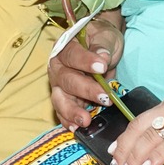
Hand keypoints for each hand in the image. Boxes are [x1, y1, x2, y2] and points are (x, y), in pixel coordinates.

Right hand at [50, 9, 124, 129]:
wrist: (102, 45)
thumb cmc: (102, 39)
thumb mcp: (106, 36)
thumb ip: (103, 45)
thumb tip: (102, 57)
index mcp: (65, 46)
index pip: (72, 54)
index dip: (85, 61)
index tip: (102, 67)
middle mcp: (57, 66)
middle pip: (66, 80)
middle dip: (85, 90)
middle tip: (104, 97)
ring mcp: (59, 84)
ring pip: (60, 99)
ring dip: (72, 111)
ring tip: (85, 121)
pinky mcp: (64, 98)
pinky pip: (62, 111)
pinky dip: (68, 121)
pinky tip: (75, 128)